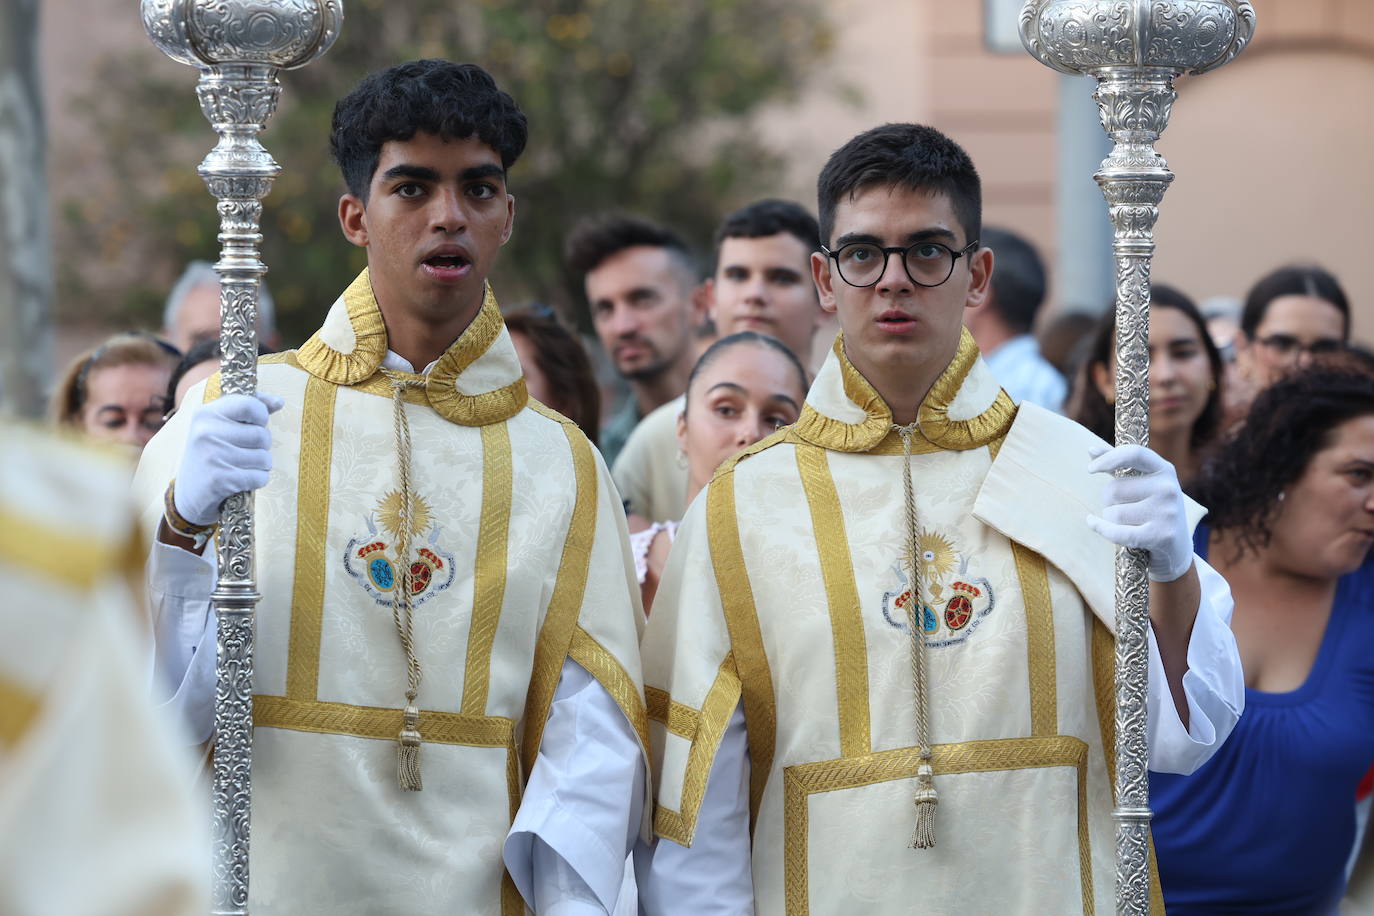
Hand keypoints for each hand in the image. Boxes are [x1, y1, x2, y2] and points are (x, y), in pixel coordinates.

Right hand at [173, 393, 283, 525]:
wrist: (189, 494)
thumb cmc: (212, 454)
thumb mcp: (221, 426)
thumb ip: (249, 410)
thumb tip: (279, 401)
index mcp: (206, 413)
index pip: (249, 404)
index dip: (261, 415)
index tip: (256, 423)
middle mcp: (206, 432)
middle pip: (261, 435)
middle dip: (262, 446)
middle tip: (245, 452)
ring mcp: (211, 455)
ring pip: (264, 458)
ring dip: (260, 465)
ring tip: (242, 466)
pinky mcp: (219, 479)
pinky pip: (260, 477)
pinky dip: (257, 480)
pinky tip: (241, 480)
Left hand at [1086, 442, 1192, 582]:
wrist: (1176, 547)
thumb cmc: (1152, 509)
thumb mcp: (1141, 483)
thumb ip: (1118, 465)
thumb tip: (1092, 450)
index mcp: (1165, 470)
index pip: (1134, 454)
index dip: (1108, 458)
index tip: (1090, 469)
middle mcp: (1168, 488)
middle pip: (1114, 490)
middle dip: (1108, 501)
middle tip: (1122, 508)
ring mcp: (1167, 513)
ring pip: (1113, 513)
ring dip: (1109, 519)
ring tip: (1126, 523)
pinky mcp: (1161, 536)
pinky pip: (1117, 532)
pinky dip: (1101, 529)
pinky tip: (1093, 523)